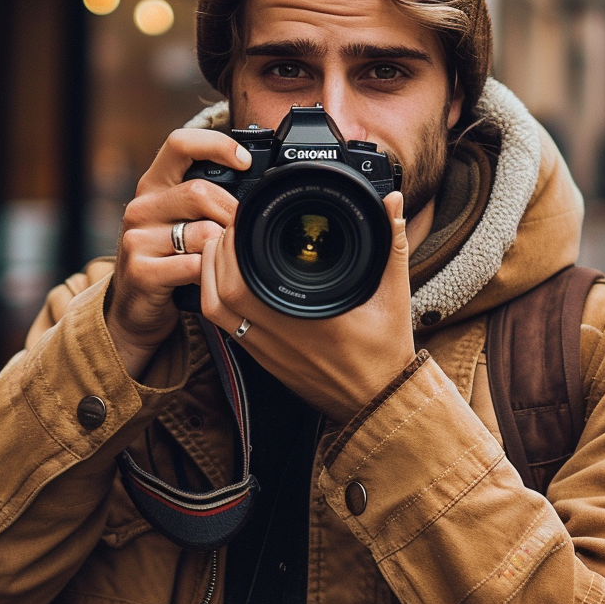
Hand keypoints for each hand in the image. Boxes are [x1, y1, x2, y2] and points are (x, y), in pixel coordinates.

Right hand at [106, 129, 251, 377]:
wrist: (134, 306)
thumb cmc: (168, 256)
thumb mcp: (181, 220)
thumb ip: (207, 200)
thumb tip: (257, 189)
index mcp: (154, 185)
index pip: (180, 143)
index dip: (215, 145)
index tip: (244, 161)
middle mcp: (142, 206)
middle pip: (200, 192)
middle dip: (233, 212)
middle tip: (242, 231)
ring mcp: (138, 238)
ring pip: (202, 231)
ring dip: (224, 247)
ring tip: (225, 258)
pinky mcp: (141, 271)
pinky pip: (194, 266)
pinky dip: (211, 272)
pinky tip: (210, 277)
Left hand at [199, 191, 416, 422]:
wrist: (378, 401)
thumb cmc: (385, 351)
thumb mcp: (395, 294)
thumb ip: (394, 244)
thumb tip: (393, 202)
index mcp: (306, 317)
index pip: (245, 279)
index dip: (234, 245)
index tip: (244, 220)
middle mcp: (278, 336)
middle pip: (219, 292)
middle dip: (217, 253)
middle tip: (230, 227)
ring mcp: (266, 350)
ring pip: (214, 310)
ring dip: (209, 275)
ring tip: (222, 248)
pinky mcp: (263, 359)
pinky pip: (224, 327)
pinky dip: (217, 297)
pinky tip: (228, 278)